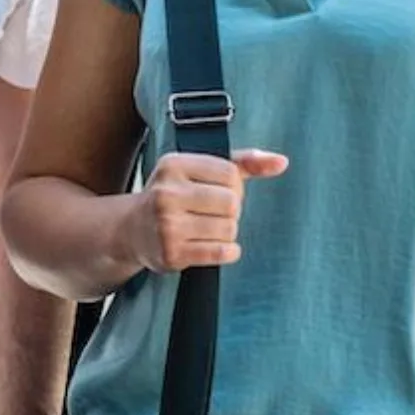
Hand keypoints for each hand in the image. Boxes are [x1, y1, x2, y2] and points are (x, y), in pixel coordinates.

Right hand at [120, 149, 288, 273]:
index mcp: (173, 164)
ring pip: (229, 229)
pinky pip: (220, 253)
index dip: (235, 186)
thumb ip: (243, 163)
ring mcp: (167, 224)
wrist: (132, 229)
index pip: (230, 173)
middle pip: (232, 202)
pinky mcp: (171, 252)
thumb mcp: (200, 170)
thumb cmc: (174, 195)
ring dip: (228, 233)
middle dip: (231, 211)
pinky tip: (216, 246)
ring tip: (209, 229)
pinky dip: (227, 251)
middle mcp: (167, 192)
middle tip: (214, 213)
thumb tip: (282, 162)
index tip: (220, 191)